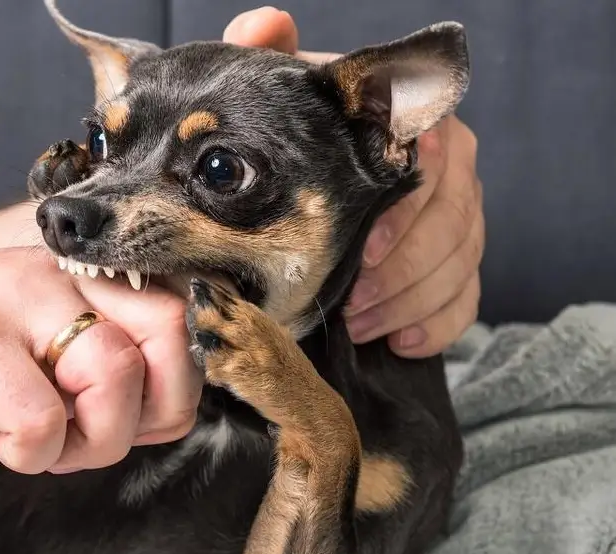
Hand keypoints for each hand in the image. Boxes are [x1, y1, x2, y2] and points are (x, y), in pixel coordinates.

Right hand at [0, 248, 199, 473]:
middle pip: (170, 333)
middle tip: (94, 435)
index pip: (178, 319)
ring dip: (89, 440)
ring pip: (116, 375)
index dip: (171, 386)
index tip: (127, 421)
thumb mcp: (27, 363)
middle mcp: (55, 279)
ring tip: (37, 442)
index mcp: (73, 280)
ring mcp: (15, 304)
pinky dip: (30, 453)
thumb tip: (165, 414)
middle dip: (150, 409)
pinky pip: (43, 418)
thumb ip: (96, 379)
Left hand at [223, 8, 484, 357]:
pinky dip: (436, 325)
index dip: (405, 216)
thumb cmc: (298, 135)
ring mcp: (458, 217)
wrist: (307, 175)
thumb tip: (267, 24)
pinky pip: (466, 298)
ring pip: (461, 264)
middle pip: (455, 222)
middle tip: (354, 305)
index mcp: (417, 128)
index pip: (436, 166)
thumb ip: (273, 58)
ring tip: (360, 326)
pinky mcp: (456, 263)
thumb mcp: (282, 97)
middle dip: (404, 272)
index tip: (365, 253)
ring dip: (411, 303)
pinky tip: (398, 342)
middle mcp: (452, 169)